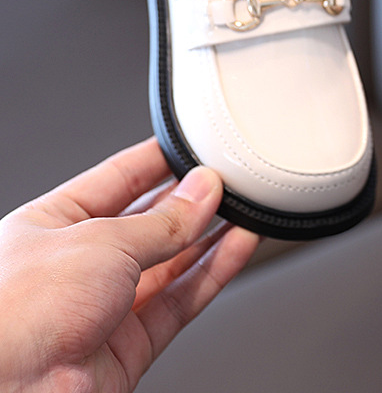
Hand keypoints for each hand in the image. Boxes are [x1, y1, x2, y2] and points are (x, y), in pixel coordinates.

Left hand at [0, 138, 258, 391]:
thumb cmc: (12, 316)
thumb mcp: (99, 242)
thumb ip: (161, 221)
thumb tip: (201, 193)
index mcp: (51, 224)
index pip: (116, 180)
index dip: (157, 161)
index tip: (194, 148)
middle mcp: (77, 265)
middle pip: (148, 223)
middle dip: (189, 202)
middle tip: (227, 181)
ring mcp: (103, 307)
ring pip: (171, 263)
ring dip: (211, 236)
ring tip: (246, 209)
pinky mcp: (128, 345)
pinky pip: (181, 299)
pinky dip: (214, 272)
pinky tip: (239, 246)